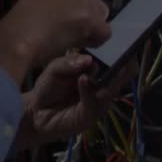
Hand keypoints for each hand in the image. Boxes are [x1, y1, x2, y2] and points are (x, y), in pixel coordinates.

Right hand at [0, 0, 124, 82]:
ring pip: (101, 20)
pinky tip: (76, 44)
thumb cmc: (20, 27)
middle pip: (98, 4)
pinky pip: (103, 34)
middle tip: (73, 33)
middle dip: (92, 20)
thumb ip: (59, 2)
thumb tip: (73, 16)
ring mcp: (83, 0)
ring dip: (91, 31)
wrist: (18, 37)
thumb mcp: (39, 2)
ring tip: (68, 38)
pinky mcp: (89, 17)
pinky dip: (94, 42)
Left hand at [14, 53, 139, 149]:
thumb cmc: (48, 87)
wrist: (37, 111)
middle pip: (123, 77)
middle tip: (118, 58)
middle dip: (123, 67)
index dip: (124, 55)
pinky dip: (88, 91)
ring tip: (96, 70)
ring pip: (111, 91)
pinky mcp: (90, 116)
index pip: (118, 63)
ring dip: (106, 80)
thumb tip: (89, 59)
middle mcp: (102, 87)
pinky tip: (83, 80)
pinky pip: (94, 103)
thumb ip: (69, 62)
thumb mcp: (55, 68)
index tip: (123, 45)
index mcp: (97, 72)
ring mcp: (99, 102)